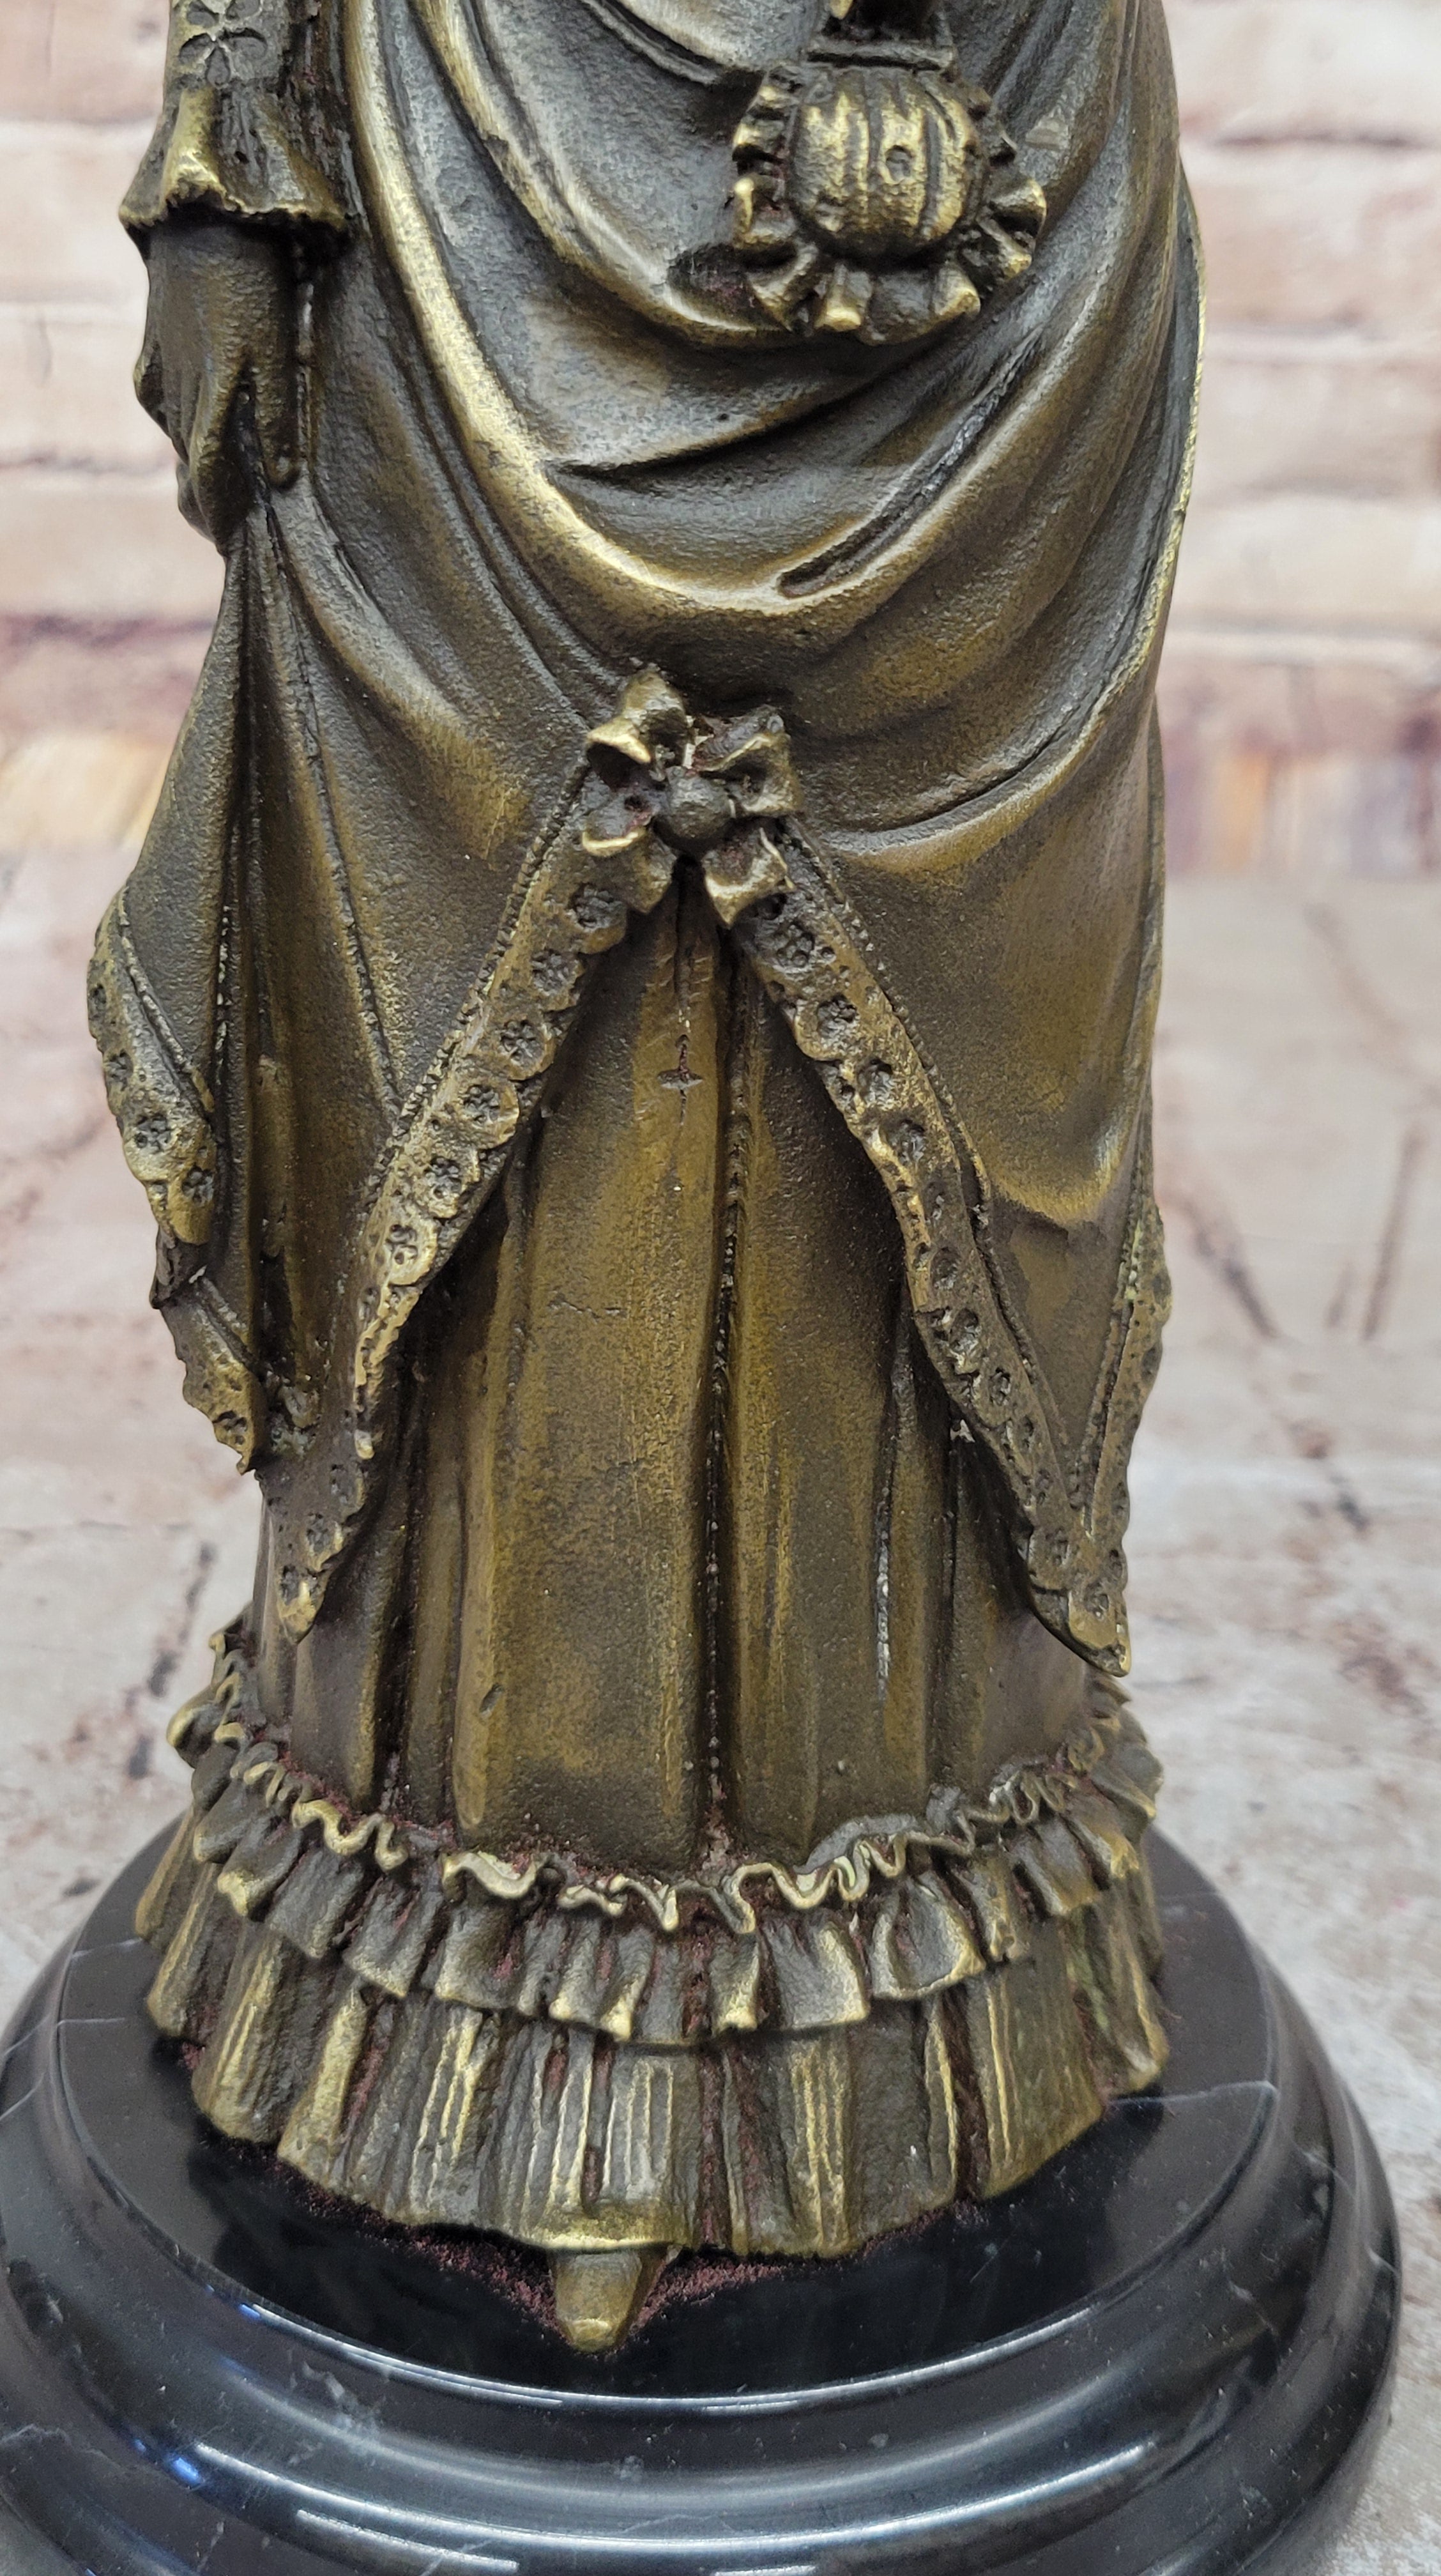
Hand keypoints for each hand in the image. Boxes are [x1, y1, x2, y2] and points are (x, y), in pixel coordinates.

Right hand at [135, 217, 298, 547]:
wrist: (205, 220)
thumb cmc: (254, 282)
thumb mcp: (275, 351)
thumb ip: (275, 415)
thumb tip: (279, 476)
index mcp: (211, 399)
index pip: (207, 479)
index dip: (218, 517)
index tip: (230, 547)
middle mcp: (178, 393)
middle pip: (189, 465)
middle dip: (207, 503)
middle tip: (227, 533)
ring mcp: (160, 371)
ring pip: (175, 436)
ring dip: (193, 468)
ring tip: (214, 496)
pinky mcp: (151, 350)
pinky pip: (159, 402)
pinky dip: (176, 425)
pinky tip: (188, 431)